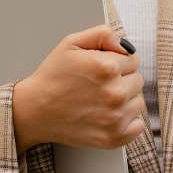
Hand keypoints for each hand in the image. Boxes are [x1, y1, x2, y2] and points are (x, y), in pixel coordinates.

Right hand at [12, 24, 144, 151]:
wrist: (34, 110)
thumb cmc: (52, 77)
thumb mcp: (71, 43)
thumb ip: (102, 35)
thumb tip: (125, 44)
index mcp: (107, 67)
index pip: (133, 59)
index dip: (117, 60)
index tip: (102, 68)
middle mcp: (115, 93)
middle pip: (138, 80)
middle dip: (122, 79)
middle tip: (98, 84)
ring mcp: (116, 118)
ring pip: (138, 102)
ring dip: (125, 100)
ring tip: (101, 100)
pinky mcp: (114, 137)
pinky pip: (138, 126)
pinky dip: (128, 121)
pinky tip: (109, 115)